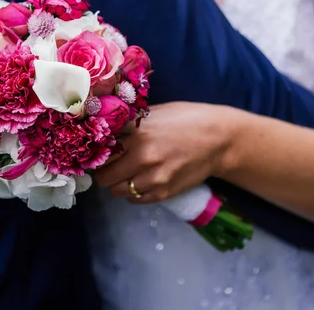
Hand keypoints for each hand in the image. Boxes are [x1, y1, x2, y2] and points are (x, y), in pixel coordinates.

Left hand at [94, 102, 240, 203]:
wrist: (220, 139)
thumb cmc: (187, 119)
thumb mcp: (154, 114)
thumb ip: (129, 124)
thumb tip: (103, 130)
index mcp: (137, 134)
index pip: (99, 151)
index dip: (94, 153)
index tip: (94, 152)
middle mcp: (143, 158)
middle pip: (103, 177)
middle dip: (102, 171)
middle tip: (108, 164)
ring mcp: (154, 179)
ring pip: (116, 191)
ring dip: (117, 183)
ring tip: (126, 171)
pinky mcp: (164, 193)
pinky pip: (135, 199)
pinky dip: (133, 192)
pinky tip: (141, 179)